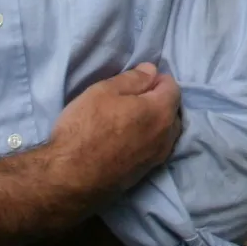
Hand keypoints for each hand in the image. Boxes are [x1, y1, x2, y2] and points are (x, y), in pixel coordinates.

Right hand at [49, 63, 181, 200]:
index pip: (172, 87)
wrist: (74, 175)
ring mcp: (158, 157)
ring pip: (166, 131)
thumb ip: (132, 79)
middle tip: (130, 97)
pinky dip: (148, 137)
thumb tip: (152, 70)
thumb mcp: (104, 91)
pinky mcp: (147, 172)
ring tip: (128, 117)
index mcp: (160, 112)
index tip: (136, 79)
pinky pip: (156, 147)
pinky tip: (127, 137)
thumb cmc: (87, 126)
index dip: (155, 78)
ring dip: (154, 121)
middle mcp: (167, 136)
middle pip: (172, 110)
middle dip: (158, 100)